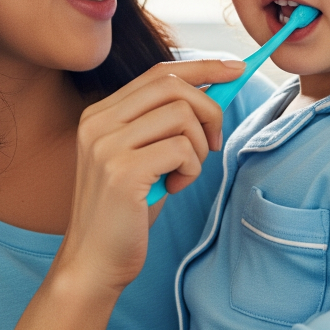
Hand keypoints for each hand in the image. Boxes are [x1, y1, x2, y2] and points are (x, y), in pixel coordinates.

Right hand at [56, 59, 243, 294]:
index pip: (158, 73)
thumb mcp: (142, 158)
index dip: (202, 67)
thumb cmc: (125, 213)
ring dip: (197, 147)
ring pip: (181, 115)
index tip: (236, 69)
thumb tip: (214, 91)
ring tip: (182, 174)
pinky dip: (191, 169)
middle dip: (209, 109)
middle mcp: (98, 122)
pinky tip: (174, 188)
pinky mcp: (122, 170)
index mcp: (100, 114)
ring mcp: (107, 145)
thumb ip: (165, 125)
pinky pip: (181, 149)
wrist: (94, 262)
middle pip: (172, 86)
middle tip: (213, 143)